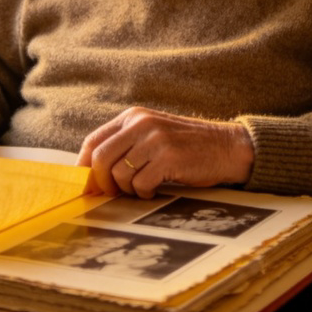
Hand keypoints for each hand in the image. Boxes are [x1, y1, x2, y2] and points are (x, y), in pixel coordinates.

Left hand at [76, 107, 253, 197]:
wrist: (226, 148)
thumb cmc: (186, 147)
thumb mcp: (152, 136)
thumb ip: (125, 146)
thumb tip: (92, 174)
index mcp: (133, 117)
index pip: (93, 141)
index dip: (84, 166)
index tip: (86, 184)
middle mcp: (141, 124)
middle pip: (100, 159)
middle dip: (102, 183)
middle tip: (113, 193)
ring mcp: (155, 140)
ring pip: (119, 174)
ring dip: (128, 190)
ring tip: (143, 187)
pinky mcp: (168, 157)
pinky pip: (140, 184)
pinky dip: (144, 193)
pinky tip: (155, 189)